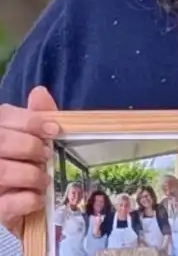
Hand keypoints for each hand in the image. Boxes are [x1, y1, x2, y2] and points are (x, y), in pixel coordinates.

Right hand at [0, 87, 58, 233]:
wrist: (10, 202)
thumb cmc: (20, 163)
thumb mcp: (29, 137)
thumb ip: (36, 116)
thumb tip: (39, 92)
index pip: (3, 116)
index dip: (31, 122)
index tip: (53, 131)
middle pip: (1, 141)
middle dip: (31, 147)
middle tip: (46, 156)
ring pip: (3, 171)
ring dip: (32, 175)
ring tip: (43, 179)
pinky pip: (8, 203)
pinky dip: (29, 200)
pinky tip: (38, 198)